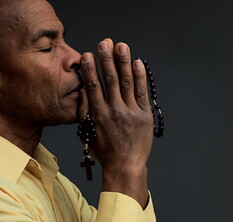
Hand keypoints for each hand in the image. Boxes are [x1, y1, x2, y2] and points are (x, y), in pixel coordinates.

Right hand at [78, 39, 152, 207]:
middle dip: (107, 59)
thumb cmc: (106, 153)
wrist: (126, 167)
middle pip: (110, 80)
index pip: (94, 87)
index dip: (90, 69)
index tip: (87, 55)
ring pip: (127, 82)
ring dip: (123, 62)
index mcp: (100, 115)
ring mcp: (132, 112)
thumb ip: (88, 114)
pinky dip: (140, 77)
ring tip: (121, 46)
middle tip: (104, 42)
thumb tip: (85, 94)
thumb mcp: (90, 135)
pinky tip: (137, 63)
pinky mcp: (145, 115)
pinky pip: (143, 92)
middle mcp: (115, 111)